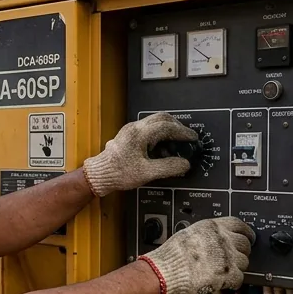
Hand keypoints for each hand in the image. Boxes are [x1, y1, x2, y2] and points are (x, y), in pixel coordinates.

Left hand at [82, 113, 197, 196]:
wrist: (100, 175)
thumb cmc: (118, 173)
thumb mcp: (147, 172)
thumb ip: (168, 167)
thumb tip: (184, 164)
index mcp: (139, 134)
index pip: (167, 126)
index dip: (183, 132)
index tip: (192, 138)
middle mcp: (135, 128)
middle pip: (162, 118)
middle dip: (177, 127)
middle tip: (186, 137)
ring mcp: (130, 130)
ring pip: (155, 122)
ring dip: (167, 130)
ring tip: (174, 145)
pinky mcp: (128, 136)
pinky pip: (148, 129)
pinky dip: (159, 135)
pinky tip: (161, 149)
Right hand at [138, 217, 253, 293]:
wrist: (166, 270)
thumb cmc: (172, 254)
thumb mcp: (190, 233)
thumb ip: (207, 234)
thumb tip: (215, 238)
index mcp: (212, 227)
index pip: (238, 224)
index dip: (246, 232)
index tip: (248, 236)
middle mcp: (222, 239)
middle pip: (245, 243)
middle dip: (242, 251)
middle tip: (237, 257)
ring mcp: (226, 256)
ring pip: (244, 262)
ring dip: (238, 267)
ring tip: (227, 271)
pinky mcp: (226, 274)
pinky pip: (240, 278)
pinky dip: (235, 282)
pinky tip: (228, 282)